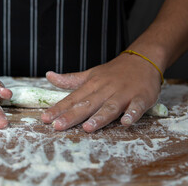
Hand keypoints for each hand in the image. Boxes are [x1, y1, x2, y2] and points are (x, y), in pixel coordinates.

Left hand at [41, 53, 161, 131]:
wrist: (142, 60)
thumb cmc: (113, 72)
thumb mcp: (90, 74)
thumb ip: (70, 79)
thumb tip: (48, 76)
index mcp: (92, 85)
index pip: (72, 98)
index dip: (58, 109)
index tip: (46, 118)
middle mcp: (105, 89)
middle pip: (87, 104)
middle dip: (72, 116)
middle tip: (58, 126)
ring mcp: (123, 93)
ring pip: (110, 107)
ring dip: (99, 117)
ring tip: (87, 127)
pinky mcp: (141, 97)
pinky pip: (137, 107)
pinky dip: (132, 114)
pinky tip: (126, 123)